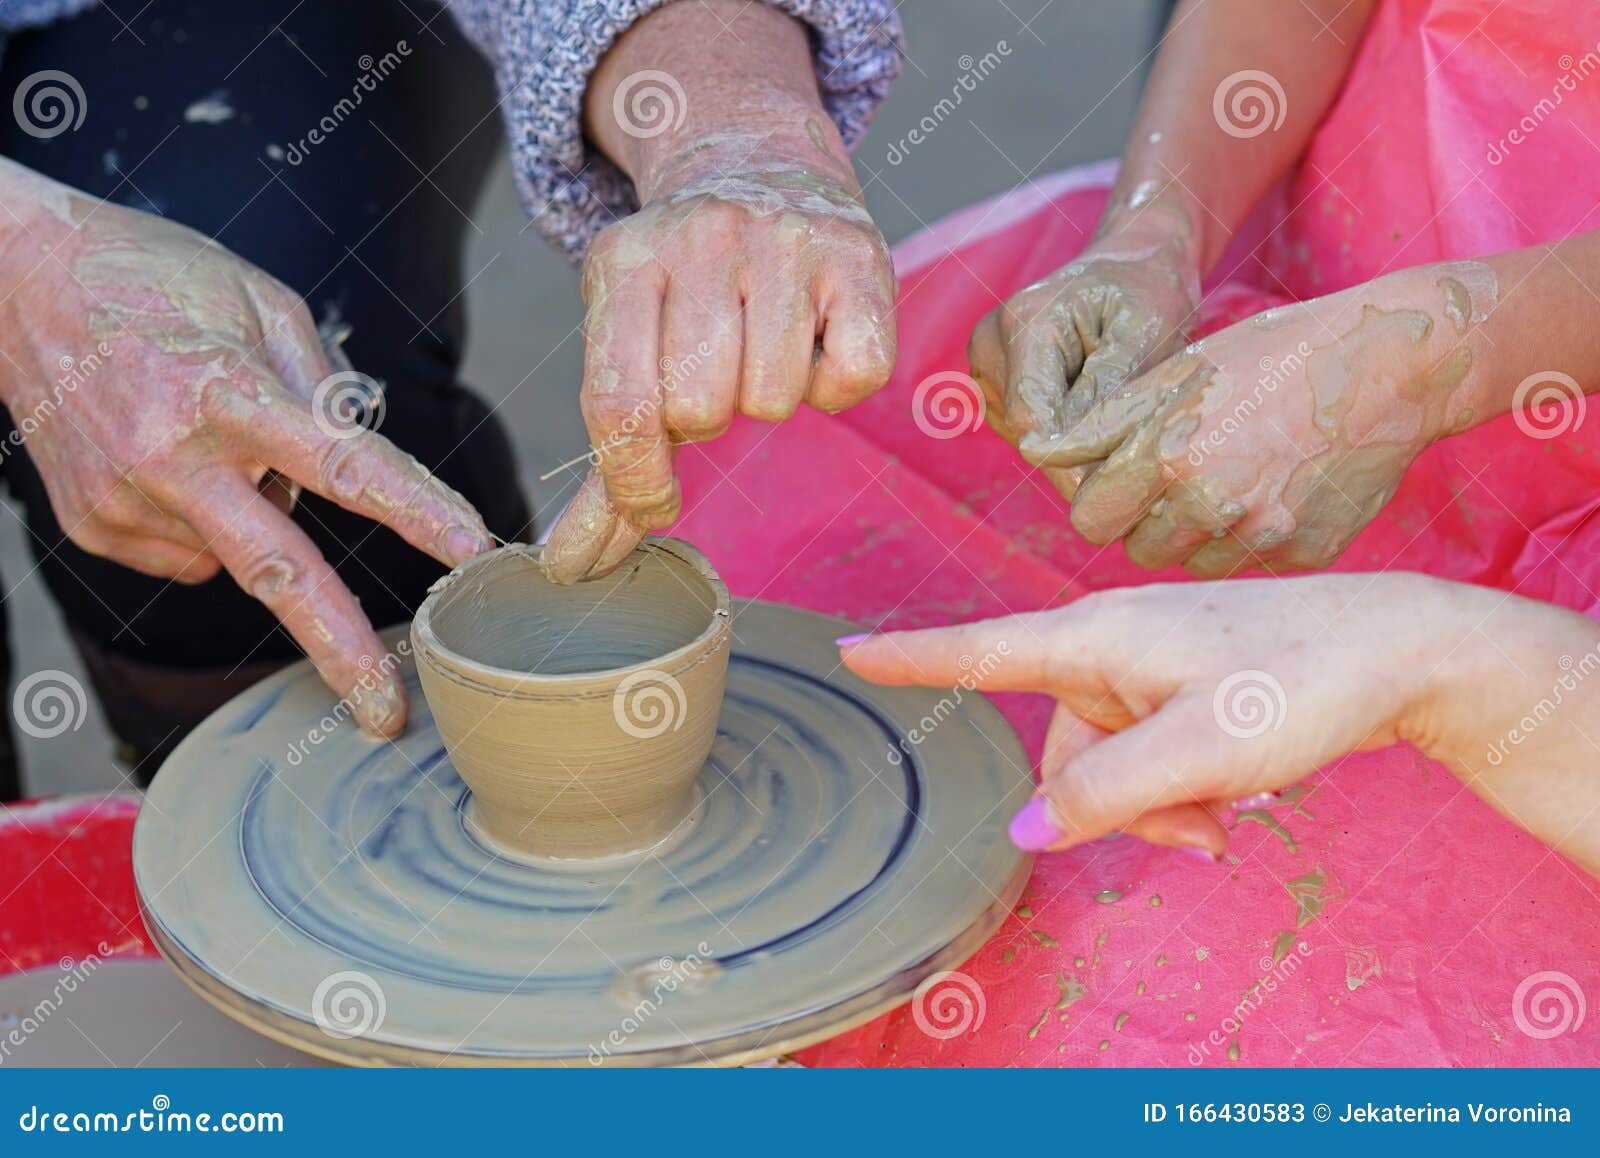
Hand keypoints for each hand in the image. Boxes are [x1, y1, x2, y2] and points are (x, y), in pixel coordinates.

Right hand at [0, 172, 493, 733]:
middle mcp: (167, 456)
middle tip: (388, 714)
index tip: (472, 550)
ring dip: (259, 518)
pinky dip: (209, 522)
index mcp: (223, 390)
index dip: (415, 511)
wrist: (14, 279)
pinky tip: (175, 464)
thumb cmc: (153, 277)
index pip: (343, 463)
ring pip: (238, 556)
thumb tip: (367, 470)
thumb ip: (323, 388)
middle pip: (277, 570)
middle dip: (341, 647)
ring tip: (213, 438)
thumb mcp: (261, 300)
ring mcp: (122, 500)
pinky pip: (191, 554)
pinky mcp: (92, 526)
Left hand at [541, 145, 896, 582]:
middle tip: (718, 372)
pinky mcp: (857, 256)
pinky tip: (819, 341)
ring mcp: (782, 240)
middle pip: (701, 409)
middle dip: (710, 415)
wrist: (762, 169)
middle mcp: (699, 239)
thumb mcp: (627, 345)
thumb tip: (571, 567)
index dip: (636, 479)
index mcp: (622, 263)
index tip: (655, 499)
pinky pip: (852, 379)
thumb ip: (606, 462)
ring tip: (766, 345)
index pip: (620, 404)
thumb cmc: (687, 289)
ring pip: (775, 398)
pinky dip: (838, 386)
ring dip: (773, 396)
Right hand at [839, 572, 1599, 874]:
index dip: (910, 658)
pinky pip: (1155, 752)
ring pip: (1115, 763)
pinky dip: (1186, 786)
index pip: (980, 650)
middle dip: (1120, 807)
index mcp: (1096, 639)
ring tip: (1233, 817)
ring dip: (1163, 806)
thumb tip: (1027, 832)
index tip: (847, 652)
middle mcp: (1113, 645)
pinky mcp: (1190, 684)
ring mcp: (1154, 665)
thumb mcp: (1199, 750)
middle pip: (1067, 750)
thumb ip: (1106, 794)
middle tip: (1204, 832)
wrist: (1400, 649)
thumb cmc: (1298, 681)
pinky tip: (1244, 794)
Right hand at [967, 185, 1198, 498]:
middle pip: (1026, 433)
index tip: (1123, 459)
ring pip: (1026, 438)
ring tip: (1109, 398)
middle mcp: (990, 346)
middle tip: (1131, 421)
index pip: (1031, 419)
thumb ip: (1104, 391)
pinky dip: (1064, 429)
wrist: (1132, 265)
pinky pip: (1028, 430)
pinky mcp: (994, 384)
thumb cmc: (1147, 292)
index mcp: (1023, 324)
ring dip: (1073, 438)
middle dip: (1079, 444)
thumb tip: (1067, 448)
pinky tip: (1090, 400)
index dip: (1075, 452)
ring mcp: (986, 366)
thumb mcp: (1144, 335)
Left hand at [1030, 262, 1494, 574]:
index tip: (1123, 481)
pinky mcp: (1305, 554)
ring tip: (1232, 480)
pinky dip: (1251, 541)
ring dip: (1198, 535)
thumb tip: (1033, 453)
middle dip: (1149, 521)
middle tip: (1184, 476)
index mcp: (1167, 455)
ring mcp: (1263, 535)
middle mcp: (1211, 503)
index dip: (1103, 500)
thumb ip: (1100, 425)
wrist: (1390, 365)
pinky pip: (1249, 566)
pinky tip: (1275, 494)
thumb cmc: (1270, 359)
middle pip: (1139, 549)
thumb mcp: (1176, 374)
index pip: (1090, 520)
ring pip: (1192, 563)